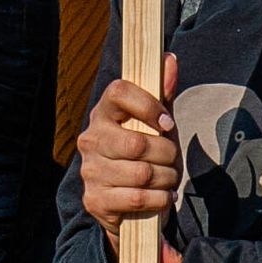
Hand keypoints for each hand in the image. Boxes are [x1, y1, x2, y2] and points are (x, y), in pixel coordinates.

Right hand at [75, 60, 181, 238]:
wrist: (127, 204)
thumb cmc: (145, 155)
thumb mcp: (156, 124)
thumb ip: (163, 93)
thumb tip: (169, 58)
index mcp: (103, 114)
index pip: (118, 91)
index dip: (148, 105)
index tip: (167, 123)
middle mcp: (90, 139)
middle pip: (138, 143)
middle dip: (167, 155)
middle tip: (171, 160)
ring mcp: (90, 171)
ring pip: (142, 174)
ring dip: (166, 179)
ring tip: (167, 179)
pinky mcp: (95, 200)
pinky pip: (138, 198)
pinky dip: (160, 199)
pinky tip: (161, 197)